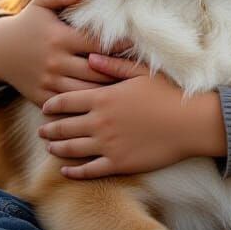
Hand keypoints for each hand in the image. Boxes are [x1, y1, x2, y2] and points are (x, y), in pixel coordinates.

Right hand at [0, 0, 131, 106]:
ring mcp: (49, 82)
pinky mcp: (43, 97)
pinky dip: (88, 104)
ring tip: (129, 89)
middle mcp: (55, 62)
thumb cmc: (28, 23)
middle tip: (141, 72)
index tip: (138, 45)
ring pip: (87, 91)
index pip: (97, 43)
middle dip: (119, 72)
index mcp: (59, 38)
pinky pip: (70, 105)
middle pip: (97, 71)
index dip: (120, 45)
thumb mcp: (41, 3)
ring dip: (108, 91)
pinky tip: (106, 103)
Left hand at [38, 54, 226, 177]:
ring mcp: (107, 145)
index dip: (52, 105)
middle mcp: (100, 122)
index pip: (67, 101)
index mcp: (104, 98)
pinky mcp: (118, 164)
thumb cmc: (168, 93)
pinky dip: (74, 172)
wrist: (189, 122)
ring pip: (72, 150)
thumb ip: (113, 65)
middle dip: (49, 129)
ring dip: (57, 149)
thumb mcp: (141, 72)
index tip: (45, 108)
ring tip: (50, 148)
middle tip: (41, 131)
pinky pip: (88, 171)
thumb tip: (90, 57)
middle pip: (64, 127)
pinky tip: (66, 171)